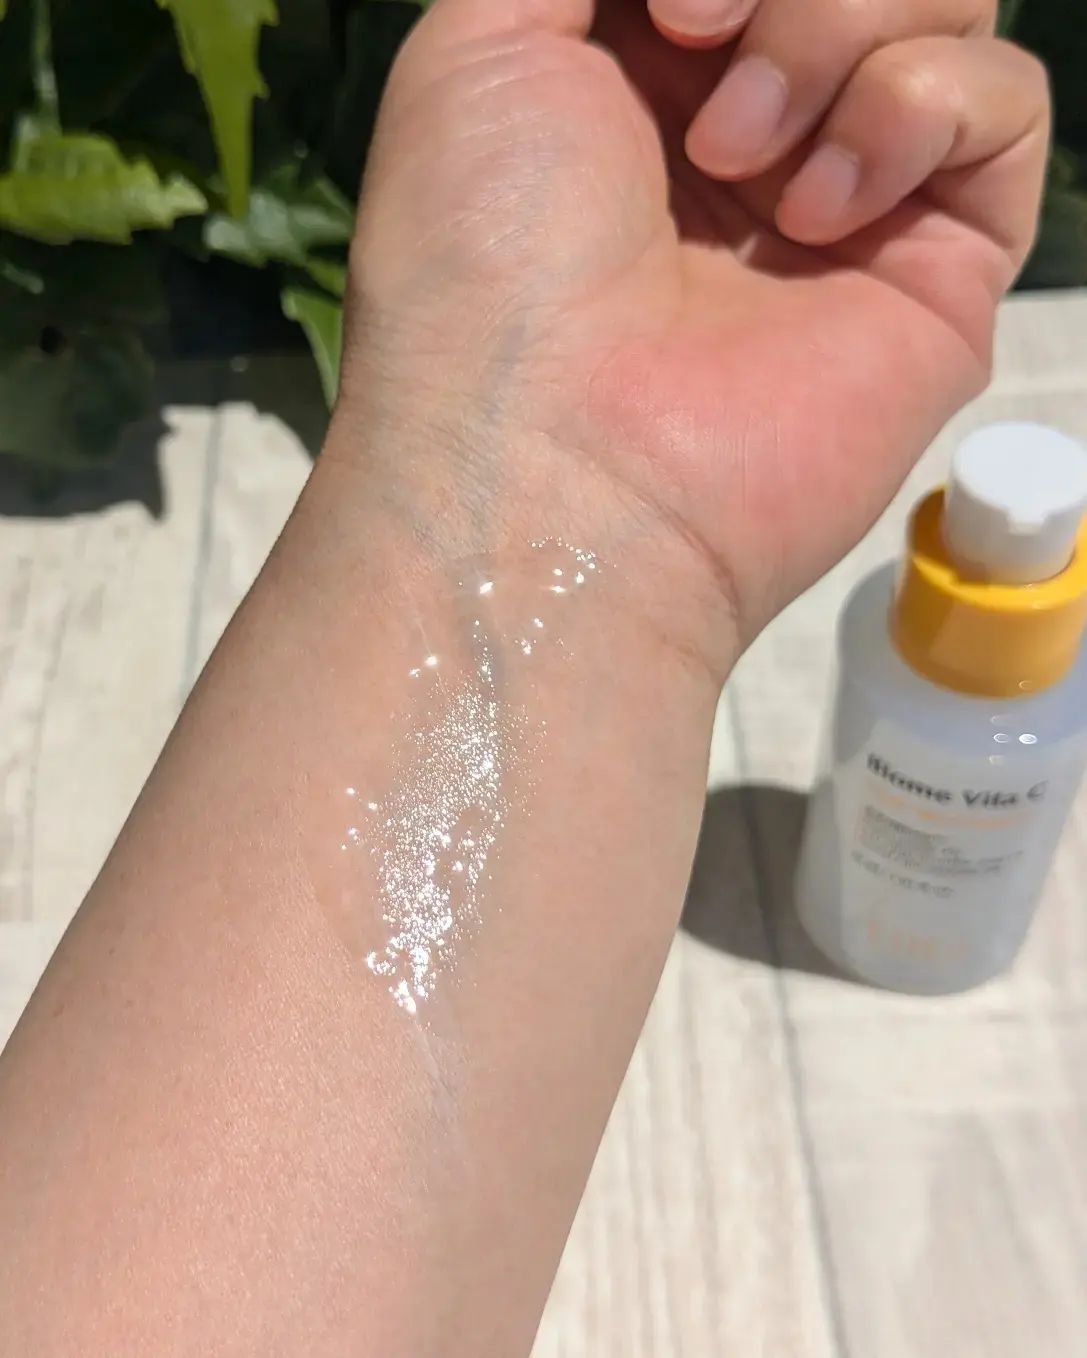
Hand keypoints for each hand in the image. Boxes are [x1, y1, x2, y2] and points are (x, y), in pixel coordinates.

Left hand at [337, 0, 1048, 666]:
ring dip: (835, 34)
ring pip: (940, 3)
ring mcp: (854, 200)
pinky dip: (916, 110)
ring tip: (736, 162)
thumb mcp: (480, 48)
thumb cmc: (487, 262)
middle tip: (696, 46)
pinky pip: (1006, 103)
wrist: (558, 467)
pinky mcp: (940, 271)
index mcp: (648, 75)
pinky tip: (815, 213)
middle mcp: (758, 130)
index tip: (661, 7)